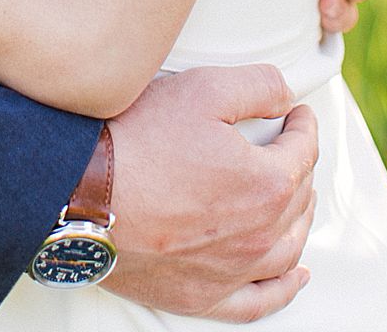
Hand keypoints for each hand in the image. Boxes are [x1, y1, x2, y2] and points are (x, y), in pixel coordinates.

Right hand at [104, 65, 316, 321]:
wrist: (83, 195)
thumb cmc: (139, 142)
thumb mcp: (203, 88)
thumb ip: (257, 86)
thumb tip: (286, 94)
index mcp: (266, 183)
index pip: (303, 151)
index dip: (303, 126)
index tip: (297, 116)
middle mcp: (259, 234)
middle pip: (298, 199)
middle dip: (300, 168)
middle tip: (290, 148)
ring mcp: (232, 271)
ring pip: (287, 249)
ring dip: (298, 220)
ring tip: (295, 200)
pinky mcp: (203, 296)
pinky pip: (259, 300)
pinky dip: (284, 287)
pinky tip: (294, 275)